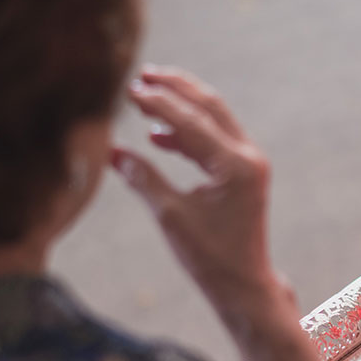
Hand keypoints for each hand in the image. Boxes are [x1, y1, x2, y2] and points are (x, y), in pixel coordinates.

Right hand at [113, 64, 278, 313]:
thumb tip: (110, 150)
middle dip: (175, 89)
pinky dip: (187, 133)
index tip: (129, 88)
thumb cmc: (210, 258)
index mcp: (235, 166)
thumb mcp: (171, 216)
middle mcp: (248, 158)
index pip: (191, 121)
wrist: (244, 285)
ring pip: (214, 119)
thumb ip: (142, 178)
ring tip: (146, 98)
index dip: (158, 102)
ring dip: (181, 107)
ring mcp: (250, 164)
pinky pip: (214, 140)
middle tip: (142, 75)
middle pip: (210, 106)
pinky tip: (158, 136)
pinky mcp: (244, 173)